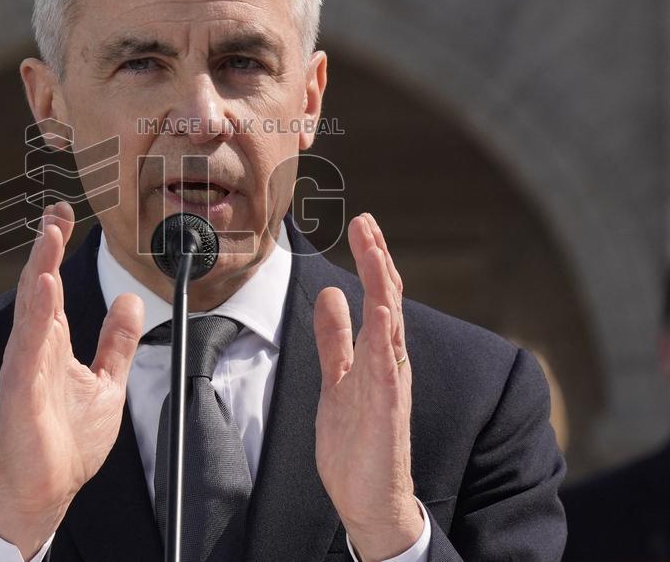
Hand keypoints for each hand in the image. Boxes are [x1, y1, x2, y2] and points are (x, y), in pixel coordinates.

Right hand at [0, 201, 144, 558]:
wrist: (48, 488)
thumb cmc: (69, 440)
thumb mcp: (106, 380)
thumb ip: (116, 341)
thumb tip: (129, 300)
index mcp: (51, 342)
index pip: (54, 285)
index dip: (57, 249)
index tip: (64, 214)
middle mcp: (35, 346)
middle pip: (39, 285)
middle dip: (47, 246)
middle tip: (56, 209)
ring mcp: (26, 364)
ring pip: (32, 306)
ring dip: (41, 267)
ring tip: (50, 233)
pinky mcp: (22, 387)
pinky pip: (29, 343)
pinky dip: (36, 311)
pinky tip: (43, 283)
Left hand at [313, 213, 422, 561]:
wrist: (368, 498)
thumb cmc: (358, 441)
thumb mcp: (338, 376)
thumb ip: (335, 337)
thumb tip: (329, 294)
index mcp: (378, 353)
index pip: (378, 296)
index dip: (371, 260)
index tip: (362, 224)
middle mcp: (389, 361)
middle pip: (387, 300)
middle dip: (377, 259)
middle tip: (366, 221)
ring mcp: (390, 382)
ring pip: (390, 322)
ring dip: (382, 283)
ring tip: (373, 248)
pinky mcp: (387, 406)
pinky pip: (387, 362)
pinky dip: (384, 331)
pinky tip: (379, 305)